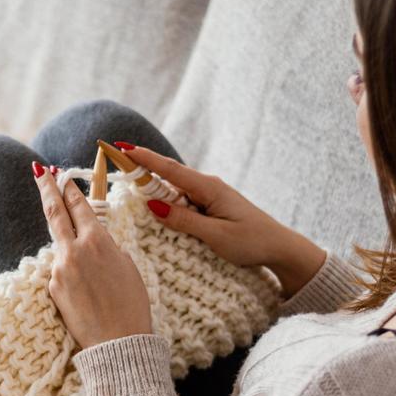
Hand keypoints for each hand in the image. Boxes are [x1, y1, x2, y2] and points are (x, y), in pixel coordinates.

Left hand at [34, 162, 153, 348]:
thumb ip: (109, 249)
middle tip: (39, 171)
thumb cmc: (132, 306)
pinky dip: (72, 278)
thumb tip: (96, 245)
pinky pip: (61, 274)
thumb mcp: (128, 267)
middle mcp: (74, 250)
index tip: (60, 175)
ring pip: (61, 249)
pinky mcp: (53, 288)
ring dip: (71, 252)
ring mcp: (59, 269)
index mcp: (98, 240)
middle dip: (46, 189)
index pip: (79, 206)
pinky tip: (89, 296)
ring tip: (93, 274)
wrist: (118, 342)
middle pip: (54, 212)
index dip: (69, 189)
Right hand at [123, 145, 326, 297]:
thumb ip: (183, 219)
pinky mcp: (211, 207)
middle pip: (168, 175)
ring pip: (174, 189)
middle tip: (116, 162)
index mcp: (208, 188)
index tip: (121, 147)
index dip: (144, 158)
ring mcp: (210, 197)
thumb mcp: (215, 235)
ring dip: (153, 188)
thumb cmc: (252, 242)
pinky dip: (167, 201)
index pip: (169, 169)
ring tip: (128, 186)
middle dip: (142, 168)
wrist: (280, 248)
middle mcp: (208, 187)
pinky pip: (183, 200)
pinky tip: (156, 208)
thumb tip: (153, 205)